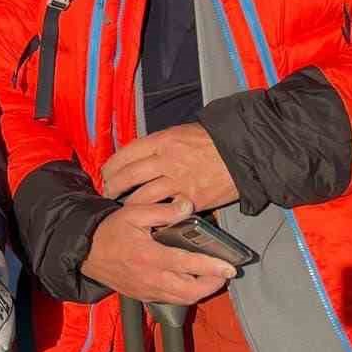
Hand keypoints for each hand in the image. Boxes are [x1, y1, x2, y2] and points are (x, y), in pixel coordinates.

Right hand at [80, 197, 235, 304]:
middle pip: (190, 291)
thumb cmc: (110, 231)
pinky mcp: (143, 296)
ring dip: (201, 291)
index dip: (212, 267)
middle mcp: (151, 278)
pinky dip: (185, 294)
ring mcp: (147, 290)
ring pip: (182, 299)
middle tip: (224, 274)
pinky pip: (170, 300)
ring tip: (211, 279)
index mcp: (150, 256)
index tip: (230, 267)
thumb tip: (187, 206)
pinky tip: (190, 282)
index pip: (188, 265)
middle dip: (212, 284)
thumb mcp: (132, 213)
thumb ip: (162, 210)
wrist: (85, 253)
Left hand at [100, 123, 238, 210]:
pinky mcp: (191, 201)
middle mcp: (166, 161)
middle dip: (112, 186)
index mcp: (162, 141)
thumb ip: (159, 145)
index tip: (107, 172)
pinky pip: (165, 211)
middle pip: (127, 176)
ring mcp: (178, 182)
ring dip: (128, 204)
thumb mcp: (181, 132)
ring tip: (122, 207)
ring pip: (141, 197)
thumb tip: (138, 155)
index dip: (111, 165)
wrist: (245, 152)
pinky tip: (147, 218)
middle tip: (108, 192)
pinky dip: (154, 215)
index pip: (126, 154)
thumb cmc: (213, 140)